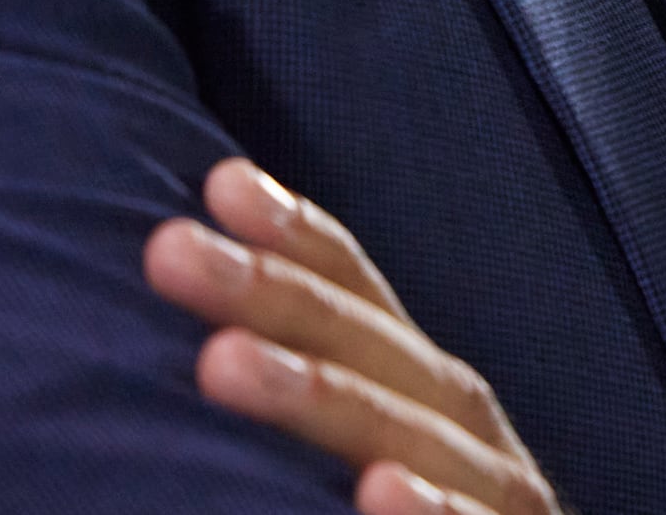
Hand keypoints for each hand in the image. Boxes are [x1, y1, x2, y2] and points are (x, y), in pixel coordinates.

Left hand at [147, 156, 561, 514]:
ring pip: (407, 434)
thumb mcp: (384, 465)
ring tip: (221, 363)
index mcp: (425, 399)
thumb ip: (326, 413)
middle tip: (167, 248)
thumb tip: (202, 351)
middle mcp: (465, 433)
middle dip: (268, 291)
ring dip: (317, 393)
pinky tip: (377, 494)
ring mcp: (498, 499)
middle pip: (367, 348)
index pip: (361, 299)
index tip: (215, 182)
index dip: (297, 235)